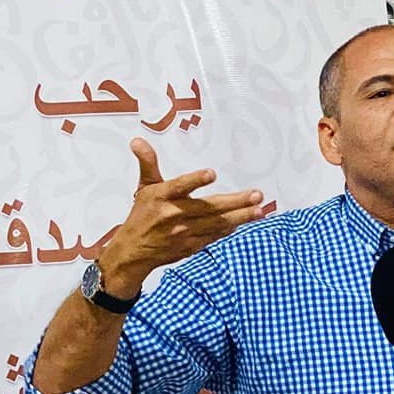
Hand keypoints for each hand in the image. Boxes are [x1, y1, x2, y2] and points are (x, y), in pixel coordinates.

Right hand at [98, 138, 264, 296]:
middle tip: (257, 195)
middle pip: (208, 207)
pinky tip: (245, 221)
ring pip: (217, 223)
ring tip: (259, 210)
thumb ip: (148, 163)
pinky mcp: (192, 245)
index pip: (179, 186)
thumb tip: (138, 141)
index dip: (195, 180)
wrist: (134, 251)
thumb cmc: (142, 215)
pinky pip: (215, 236)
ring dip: (240, 217)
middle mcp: (174, 215)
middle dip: (235, 202)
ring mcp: (185, 232)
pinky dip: (229, 229)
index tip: (211, 174)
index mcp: (162, 197)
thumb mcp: (144, 186)